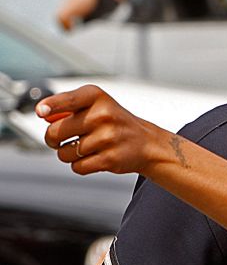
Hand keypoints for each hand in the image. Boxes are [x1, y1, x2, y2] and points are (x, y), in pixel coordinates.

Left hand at [36, 84, 163, 175]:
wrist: (147, 143)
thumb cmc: (114, 122)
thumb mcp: (95, 105)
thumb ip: (67, 106)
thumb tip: (44, 114)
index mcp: (97, 97)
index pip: (66, 100)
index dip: (50, 106)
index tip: (40, 112)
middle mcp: (103, 115)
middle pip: (54, 132)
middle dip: (53, 139)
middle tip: (62, 138)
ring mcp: (108, 138)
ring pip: (64, 153)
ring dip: (68, 154)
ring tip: (85, 148)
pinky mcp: (110, 159)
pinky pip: (77, 167)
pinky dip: (80, 165)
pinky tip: (94, 157)